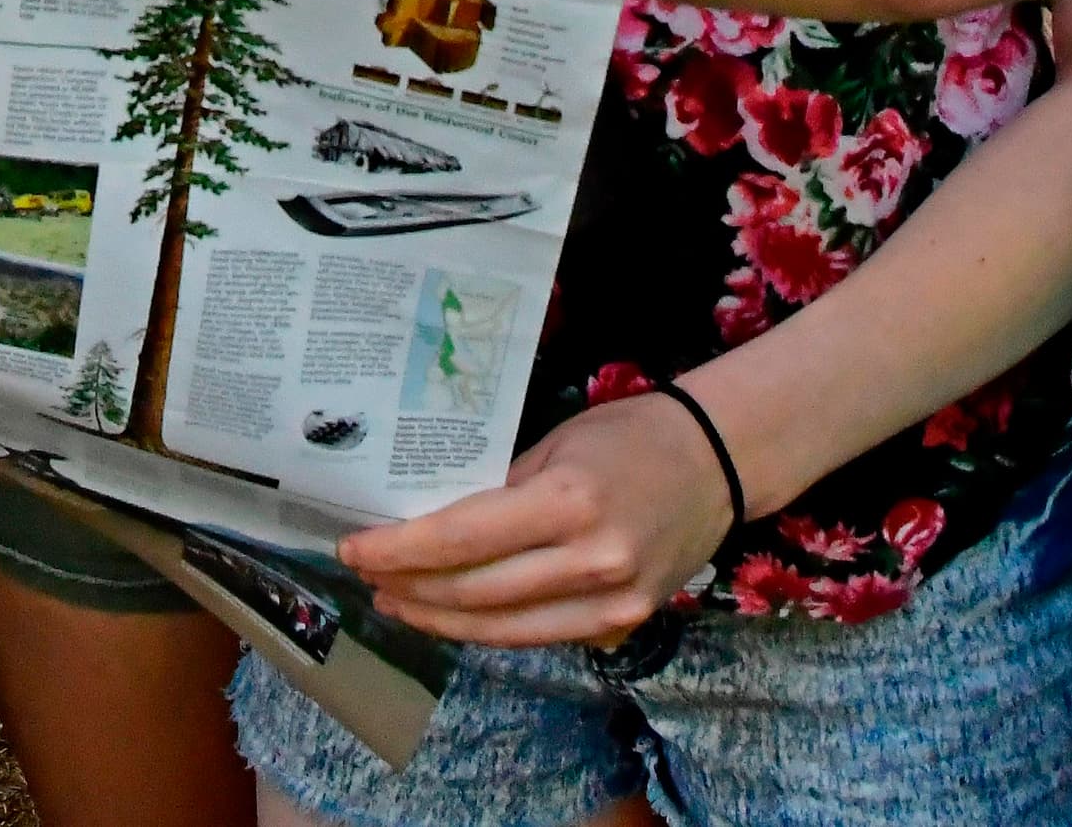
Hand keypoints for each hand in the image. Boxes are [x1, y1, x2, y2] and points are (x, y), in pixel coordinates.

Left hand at [336, 390, 740, 646]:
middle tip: (368, 575)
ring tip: (398, 602)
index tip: (354, 548)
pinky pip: (539, 636)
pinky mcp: (623, 626)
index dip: (400, 550)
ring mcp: (612, 604)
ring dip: (440, 620)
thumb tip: (431, 524)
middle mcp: (591, 562)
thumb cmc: (630, 436)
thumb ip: (500, 490)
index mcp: (569, 502)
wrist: (718, 463)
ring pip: (501, 628)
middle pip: (473, 593)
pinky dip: (490, 627)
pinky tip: (456, 614)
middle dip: (409, 588)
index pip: (461, 539)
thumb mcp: (556, 445)